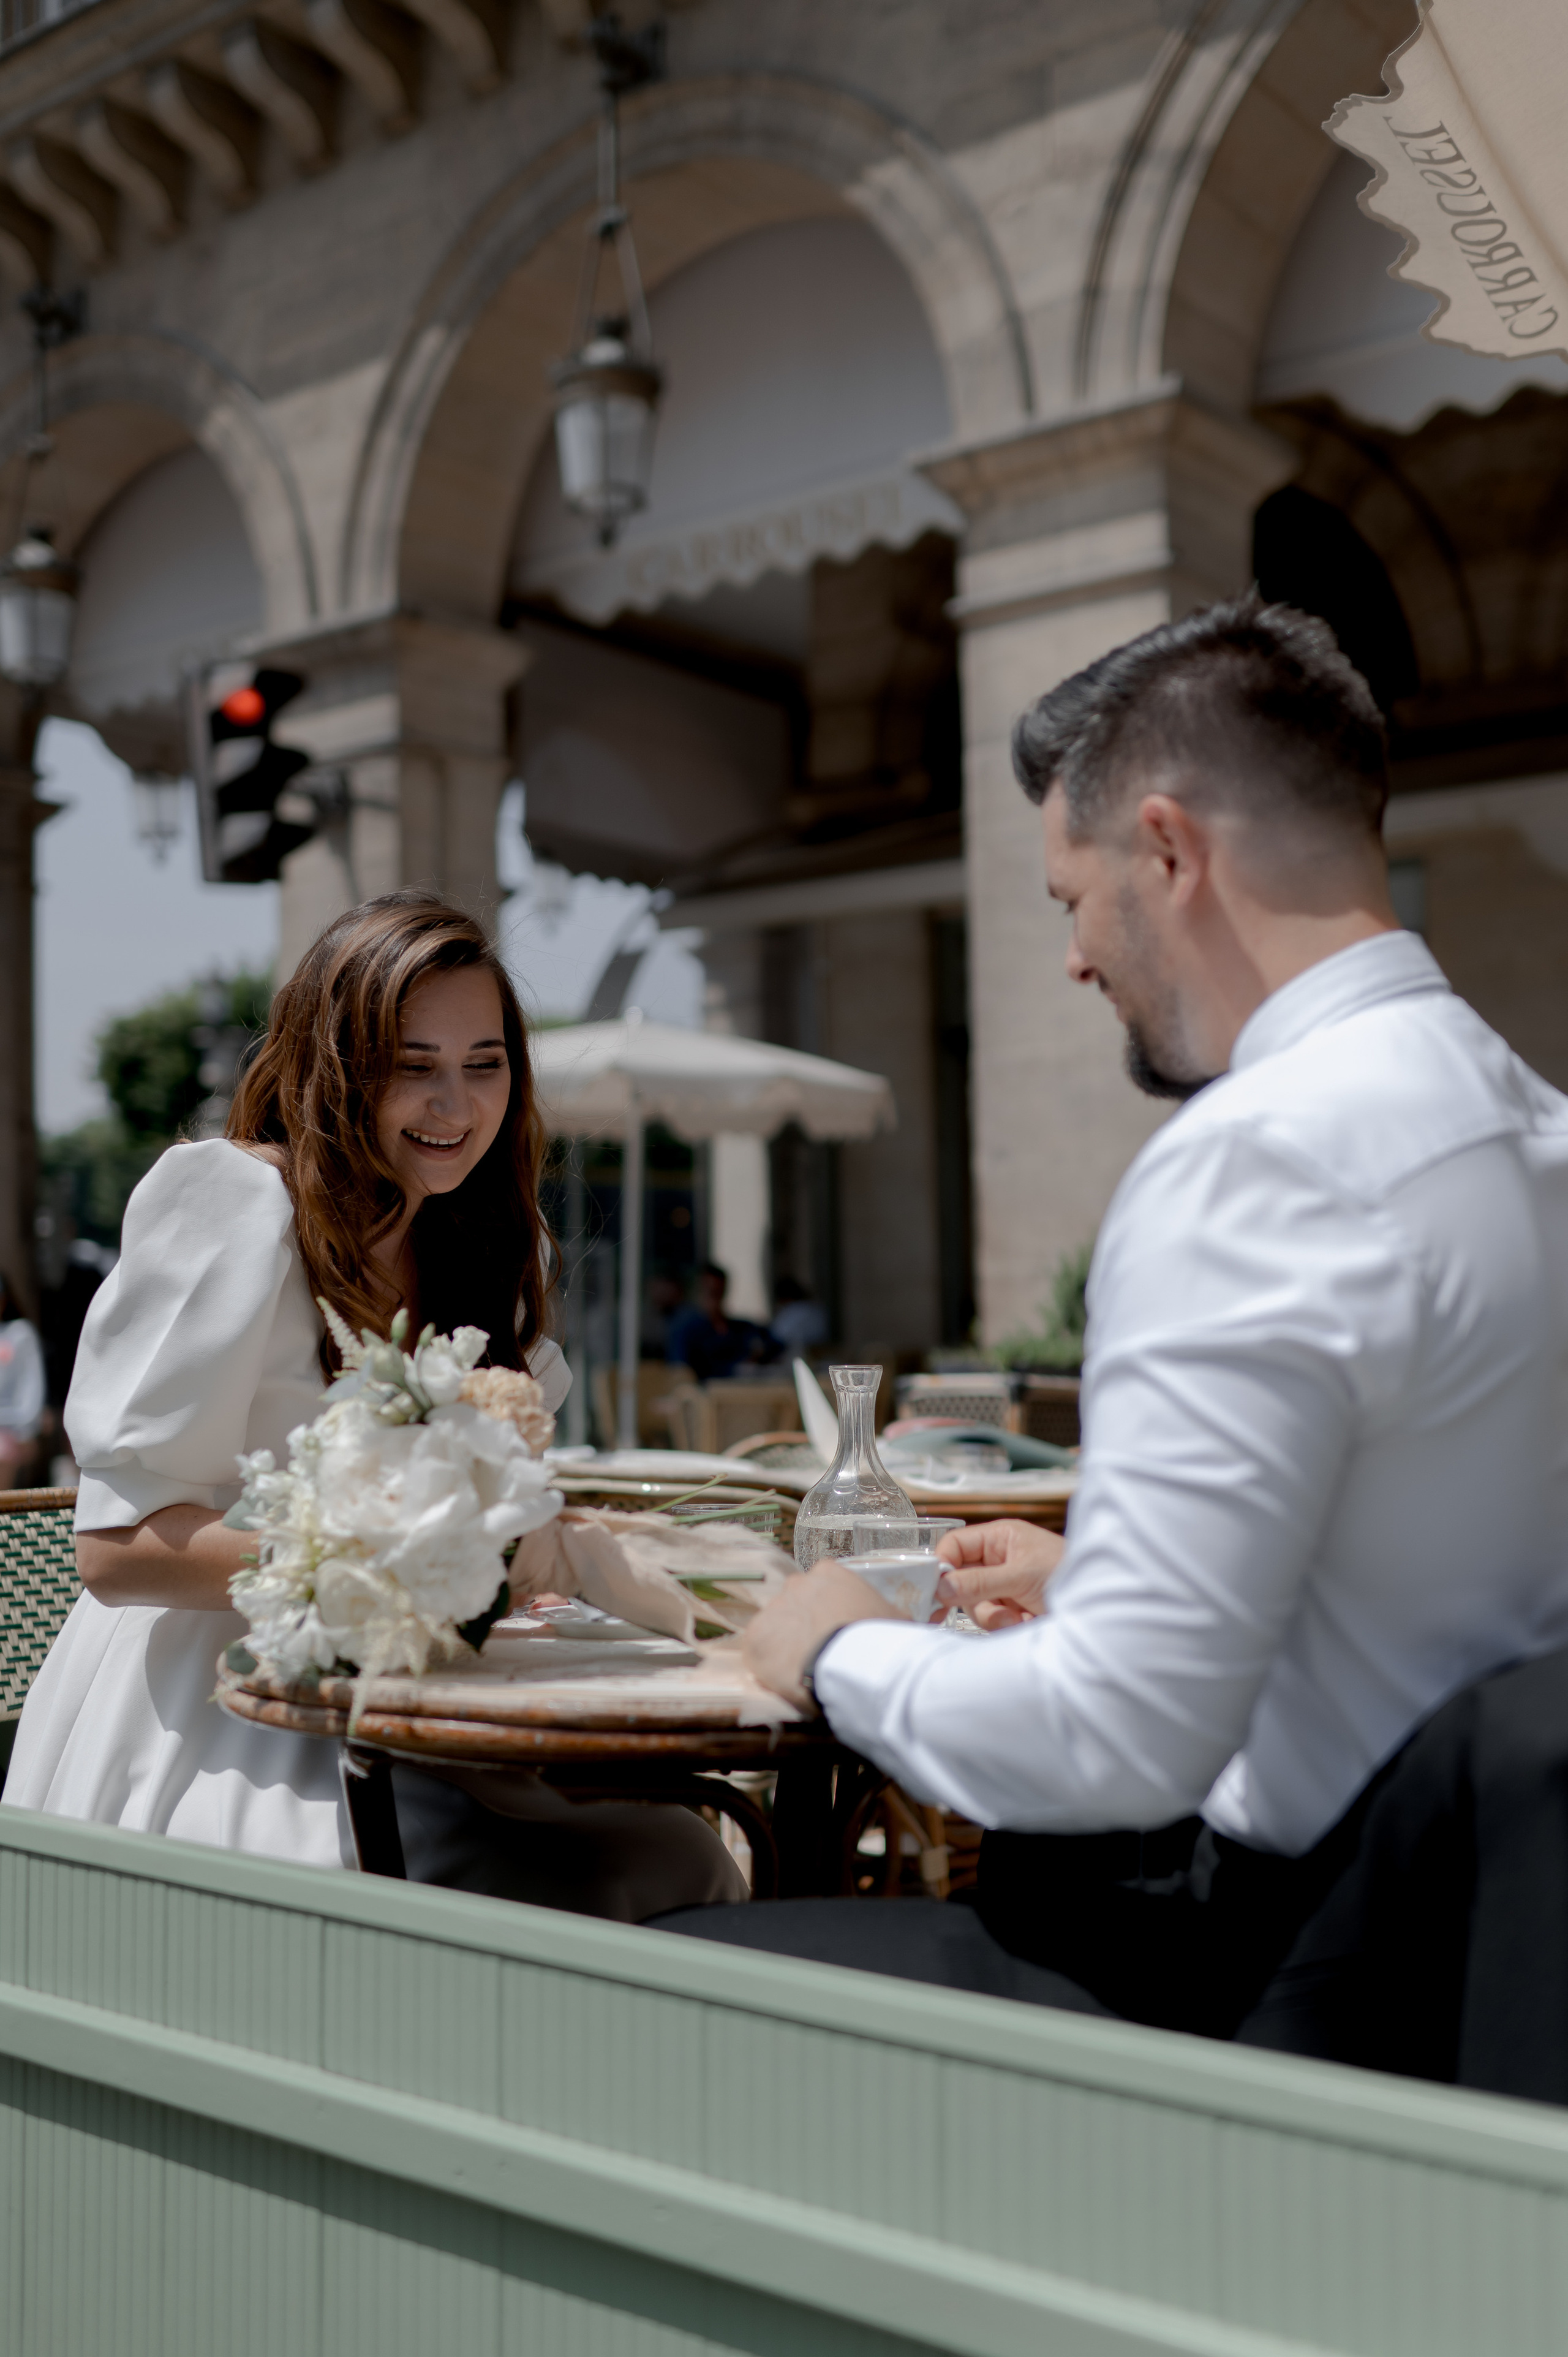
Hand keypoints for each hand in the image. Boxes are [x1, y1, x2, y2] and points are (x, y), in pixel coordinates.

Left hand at [742, 1560, 904, 1711]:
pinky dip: (770, 1666)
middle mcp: (795, 1584)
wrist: (854, 1663)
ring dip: (787, 1647)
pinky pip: (760, 1652)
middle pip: (796, 1606)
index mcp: (828, 1573)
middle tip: (821, 1653)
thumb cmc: (880, 1637)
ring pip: (776, 1629)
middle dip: (805, 1626)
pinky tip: (788, 1680)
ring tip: (806, 1671)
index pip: (823, 1589)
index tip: (837, 1633)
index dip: (830, 1613)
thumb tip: (893, 1621)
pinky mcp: (755, 1638)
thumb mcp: (896, 1618)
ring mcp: (772, 1609)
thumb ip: (885, 1613)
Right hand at [934, 1518, 1063, 1628]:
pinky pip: (991, 1622)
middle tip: (962, 1611)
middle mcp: (998, 1562)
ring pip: (974, 1605)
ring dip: (992, 1615)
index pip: (955, 1546)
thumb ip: (979, 1581)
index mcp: (999, 1539)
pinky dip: (1005, 1626)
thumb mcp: (1021, 1574)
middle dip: (970, 1598)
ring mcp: (1004, 1588)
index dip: (942, 1565)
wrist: (1102, 1607)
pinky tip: (1025, 1622)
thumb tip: (941, 1587)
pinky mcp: (1012, 1611)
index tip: (935, 1587)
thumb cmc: (1069, 1573)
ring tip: (1018, 1617)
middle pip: (959, 1580)